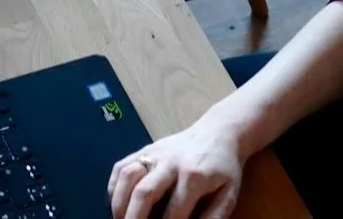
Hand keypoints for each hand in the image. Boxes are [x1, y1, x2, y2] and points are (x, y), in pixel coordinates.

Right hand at [108, 117, 247, 218]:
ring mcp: (154, 153)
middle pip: (144, 192)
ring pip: (127, 176)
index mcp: (194, 176)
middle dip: (134, 218)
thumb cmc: (224, 168)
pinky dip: (114, 187)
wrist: (218, 132)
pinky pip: (121, 166)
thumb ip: (214, 216)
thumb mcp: (228, 194)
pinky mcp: (143, 149)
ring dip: (119, 203)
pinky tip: (118, 203)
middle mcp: (170, 163)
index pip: (174, 213)